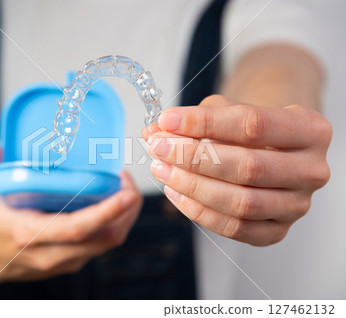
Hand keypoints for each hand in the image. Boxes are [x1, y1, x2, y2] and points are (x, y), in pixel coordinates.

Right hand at [0, 135, 142, 287]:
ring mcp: (62, 262)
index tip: (126, 193)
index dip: (106, 212)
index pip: (78, 229)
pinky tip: (109, 204)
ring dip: (122, 219)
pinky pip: (99, 246)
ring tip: (122, 189)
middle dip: (127, 213)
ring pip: (106, 245)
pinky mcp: (67, 263)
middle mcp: (51, 255)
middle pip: (105, 239)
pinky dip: (111, 226)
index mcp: (30, 236)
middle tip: (128, 183)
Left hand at [144, 95, 331, 245]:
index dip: (205, 123)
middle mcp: (311, 170)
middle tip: (158, 147)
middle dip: (194, 158)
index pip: (253, 125)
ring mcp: (297, 205)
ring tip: (161, 169)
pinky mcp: (278, 230)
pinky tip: (175, 192)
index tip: (168, 120)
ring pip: (241, 203)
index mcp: (310, 130)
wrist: (274, 150)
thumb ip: (196, 119)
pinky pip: (235, 228)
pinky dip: (199, 212)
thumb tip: (154, 131)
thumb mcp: (229, 110)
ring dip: (192, 186)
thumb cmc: (252, 128)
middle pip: (248, 167)